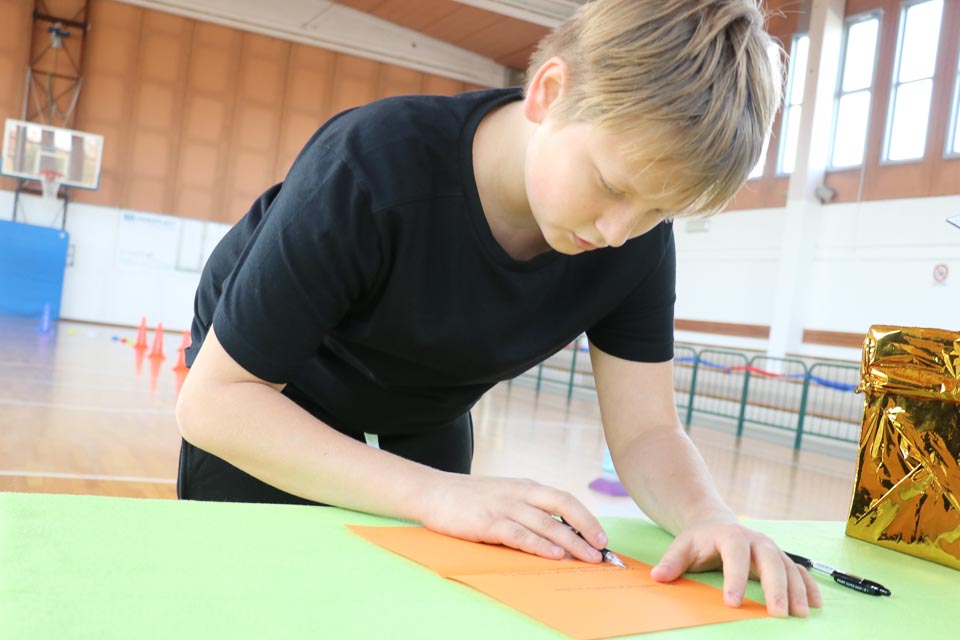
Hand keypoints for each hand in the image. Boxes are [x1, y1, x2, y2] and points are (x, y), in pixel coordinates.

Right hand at [416, 473, 607, 563]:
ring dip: (570, 541)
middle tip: (602, 550)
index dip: (586, 517)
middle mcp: (519, 493)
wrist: (433, 491)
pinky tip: (554, 554)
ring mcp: (504, 507)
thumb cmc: (469, 498)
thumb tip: (557, 530)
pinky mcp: (488, 522)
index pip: (564, 498)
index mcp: (525, 486)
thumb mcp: (504, 495)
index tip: (601, 536)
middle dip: (586, 528)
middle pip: (562, 507)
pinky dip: (540, 544)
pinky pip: (520, 534)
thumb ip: (527, 507)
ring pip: (545, 523)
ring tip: (587, 557)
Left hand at [649, 520, 822, 617]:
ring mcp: (772, 549)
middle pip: (770, 561)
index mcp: (731, 536)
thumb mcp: (682, 547)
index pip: (735, 557)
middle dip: (775, 587)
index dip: (734, 579)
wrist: (716, 524)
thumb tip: (658, 576)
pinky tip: (815, 604)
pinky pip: (799, 571)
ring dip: (797, 590)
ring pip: (789, 568)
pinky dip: (809, 586)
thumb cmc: (700, 540)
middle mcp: (757, 540)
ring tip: (800, 614)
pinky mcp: (782, 559)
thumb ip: (672, 561)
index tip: (732, 602)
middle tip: (778, 613)